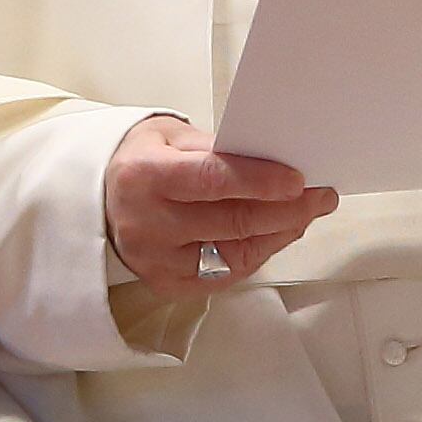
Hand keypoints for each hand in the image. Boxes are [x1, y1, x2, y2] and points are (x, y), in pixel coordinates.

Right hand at [104, 115, 335, 288]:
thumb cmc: (142, 162)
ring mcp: (157, 261)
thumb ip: (217, 149)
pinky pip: (226, 274)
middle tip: (321, 196)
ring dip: (279, 234)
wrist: (100, 200)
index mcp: (144, 176)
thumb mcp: (170, 136)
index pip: (211, 180)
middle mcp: (147, 224)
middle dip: (286, 210)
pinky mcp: (168, 285)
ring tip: (306, 213)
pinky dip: (258, 253)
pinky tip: (278, 234)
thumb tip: (274, 162)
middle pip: (231, 222)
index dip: (259, 182)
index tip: (299, 180)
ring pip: (235, 254)